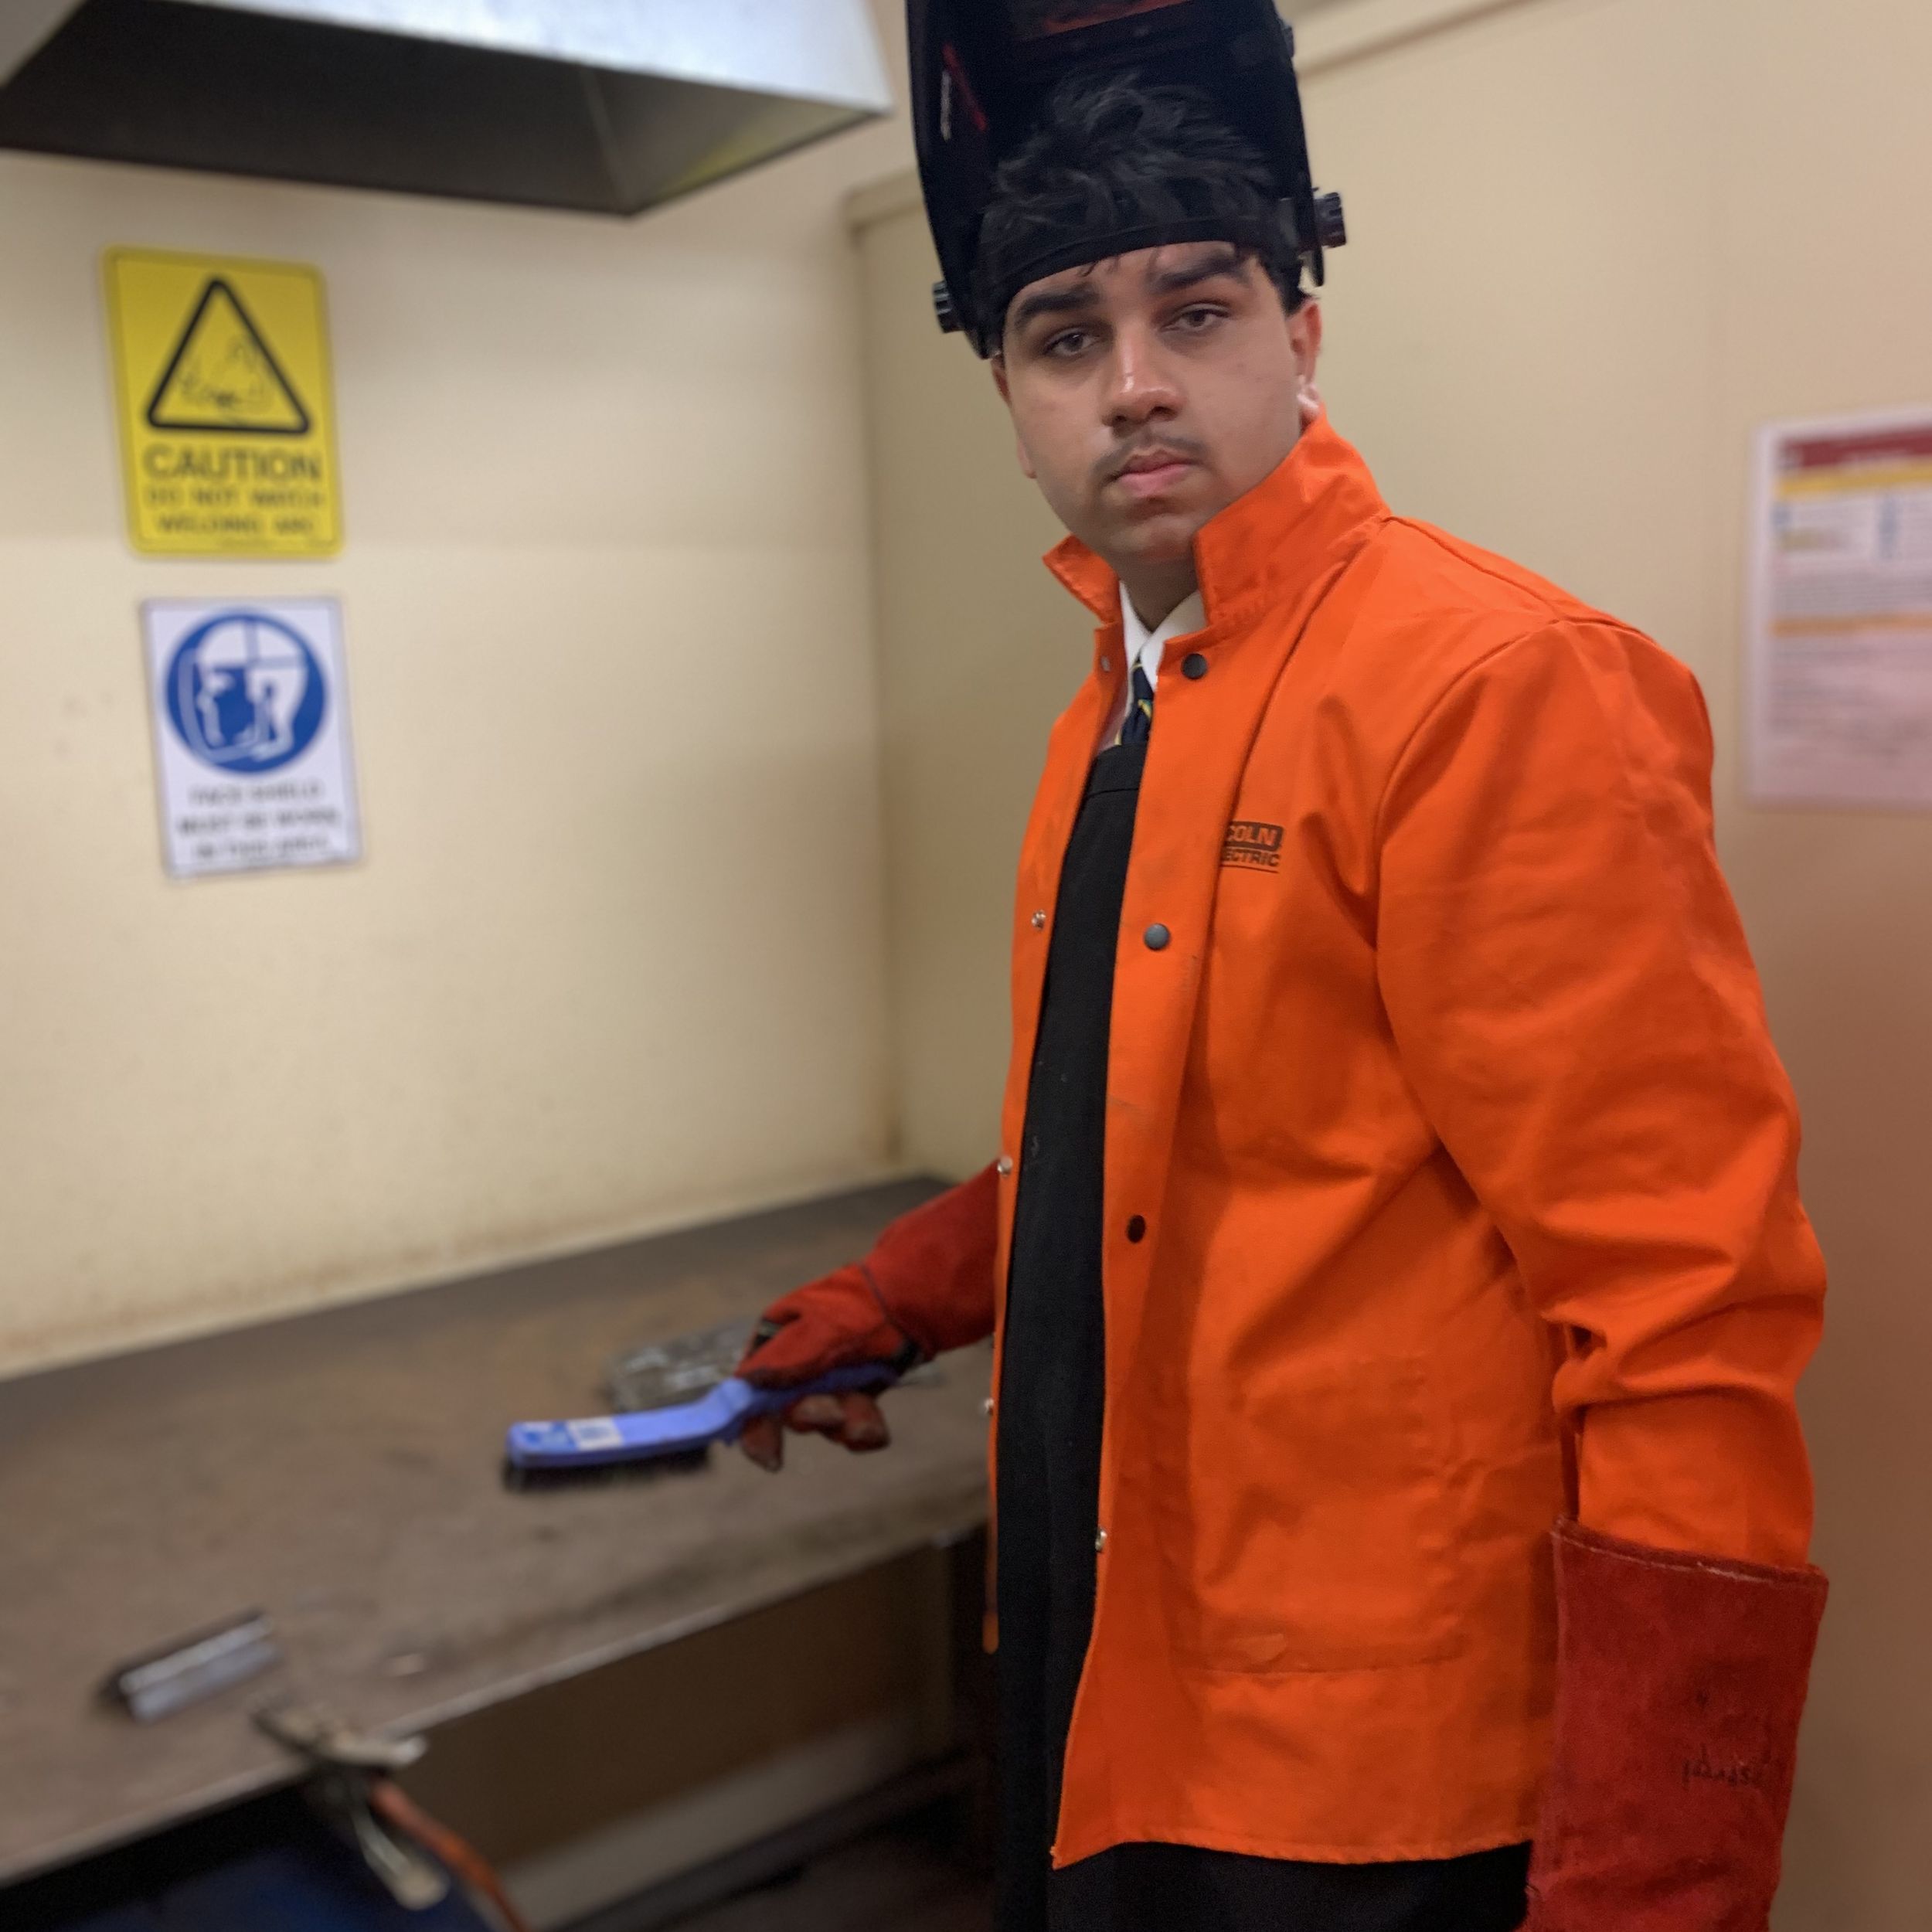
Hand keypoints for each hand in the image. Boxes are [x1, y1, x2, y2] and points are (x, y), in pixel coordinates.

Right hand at [734, 1264, 917, 1471]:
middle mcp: (796, 1366)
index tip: (770, 1456)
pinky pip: (853, 1427)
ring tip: (865, 1416)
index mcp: (775, 1344)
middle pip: (789, 1412)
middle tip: (834, 1411)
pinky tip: (875, 1428)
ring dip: (844, 1422)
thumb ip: (786, 1357)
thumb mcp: (820, 1327)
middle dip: (812, 1415)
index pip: (751, 1393)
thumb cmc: (859, 1306)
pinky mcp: (856, 1394)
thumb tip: (746, 1381)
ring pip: (825, 1423)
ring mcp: (828, 1382)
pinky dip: (864, 1430)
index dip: (755, 1427)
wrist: (912, 1300)